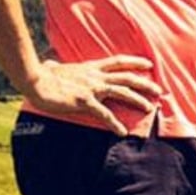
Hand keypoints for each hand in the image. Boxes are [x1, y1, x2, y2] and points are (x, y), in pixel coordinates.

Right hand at [23, 55, 160, 135]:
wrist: (36, 81)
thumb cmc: (42, 76)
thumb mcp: (54, 68)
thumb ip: (56, 66)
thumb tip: (50, 64)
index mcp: (91, 68)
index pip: (118, 62)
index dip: (135, 62)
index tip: (149, 65)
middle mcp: (95, 76)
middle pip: (126, 77)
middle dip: (145, 83)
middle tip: (159, 90)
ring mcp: (92, 88)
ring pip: (122, 92)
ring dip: (138, 100)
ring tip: (150, 108)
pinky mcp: (85, 102)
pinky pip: (105, 114)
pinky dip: (115, 124)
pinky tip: (122, 132)